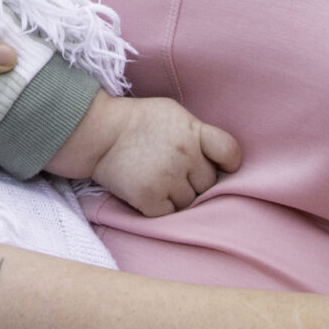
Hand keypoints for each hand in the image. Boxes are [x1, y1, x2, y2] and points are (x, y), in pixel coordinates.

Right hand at [56, 94, 239, 216]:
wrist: (98, 132)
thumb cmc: (137, 121)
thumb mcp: (173, 113)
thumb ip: (197, 132)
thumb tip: (216, 158)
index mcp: (193, 131)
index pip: (230, 152)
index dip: (228, 164)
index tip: (219, 167)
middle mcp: (184, 155)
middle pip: (208, 184)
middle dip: (195, 181)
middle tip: (174, 173)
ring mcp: (167, 177)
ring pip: (189, 202)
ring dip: (178, 197)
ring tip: (158, 181)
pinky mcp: (149, 197)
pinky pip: (169, 215)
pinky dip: (161, 208)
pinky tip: (149, 194)